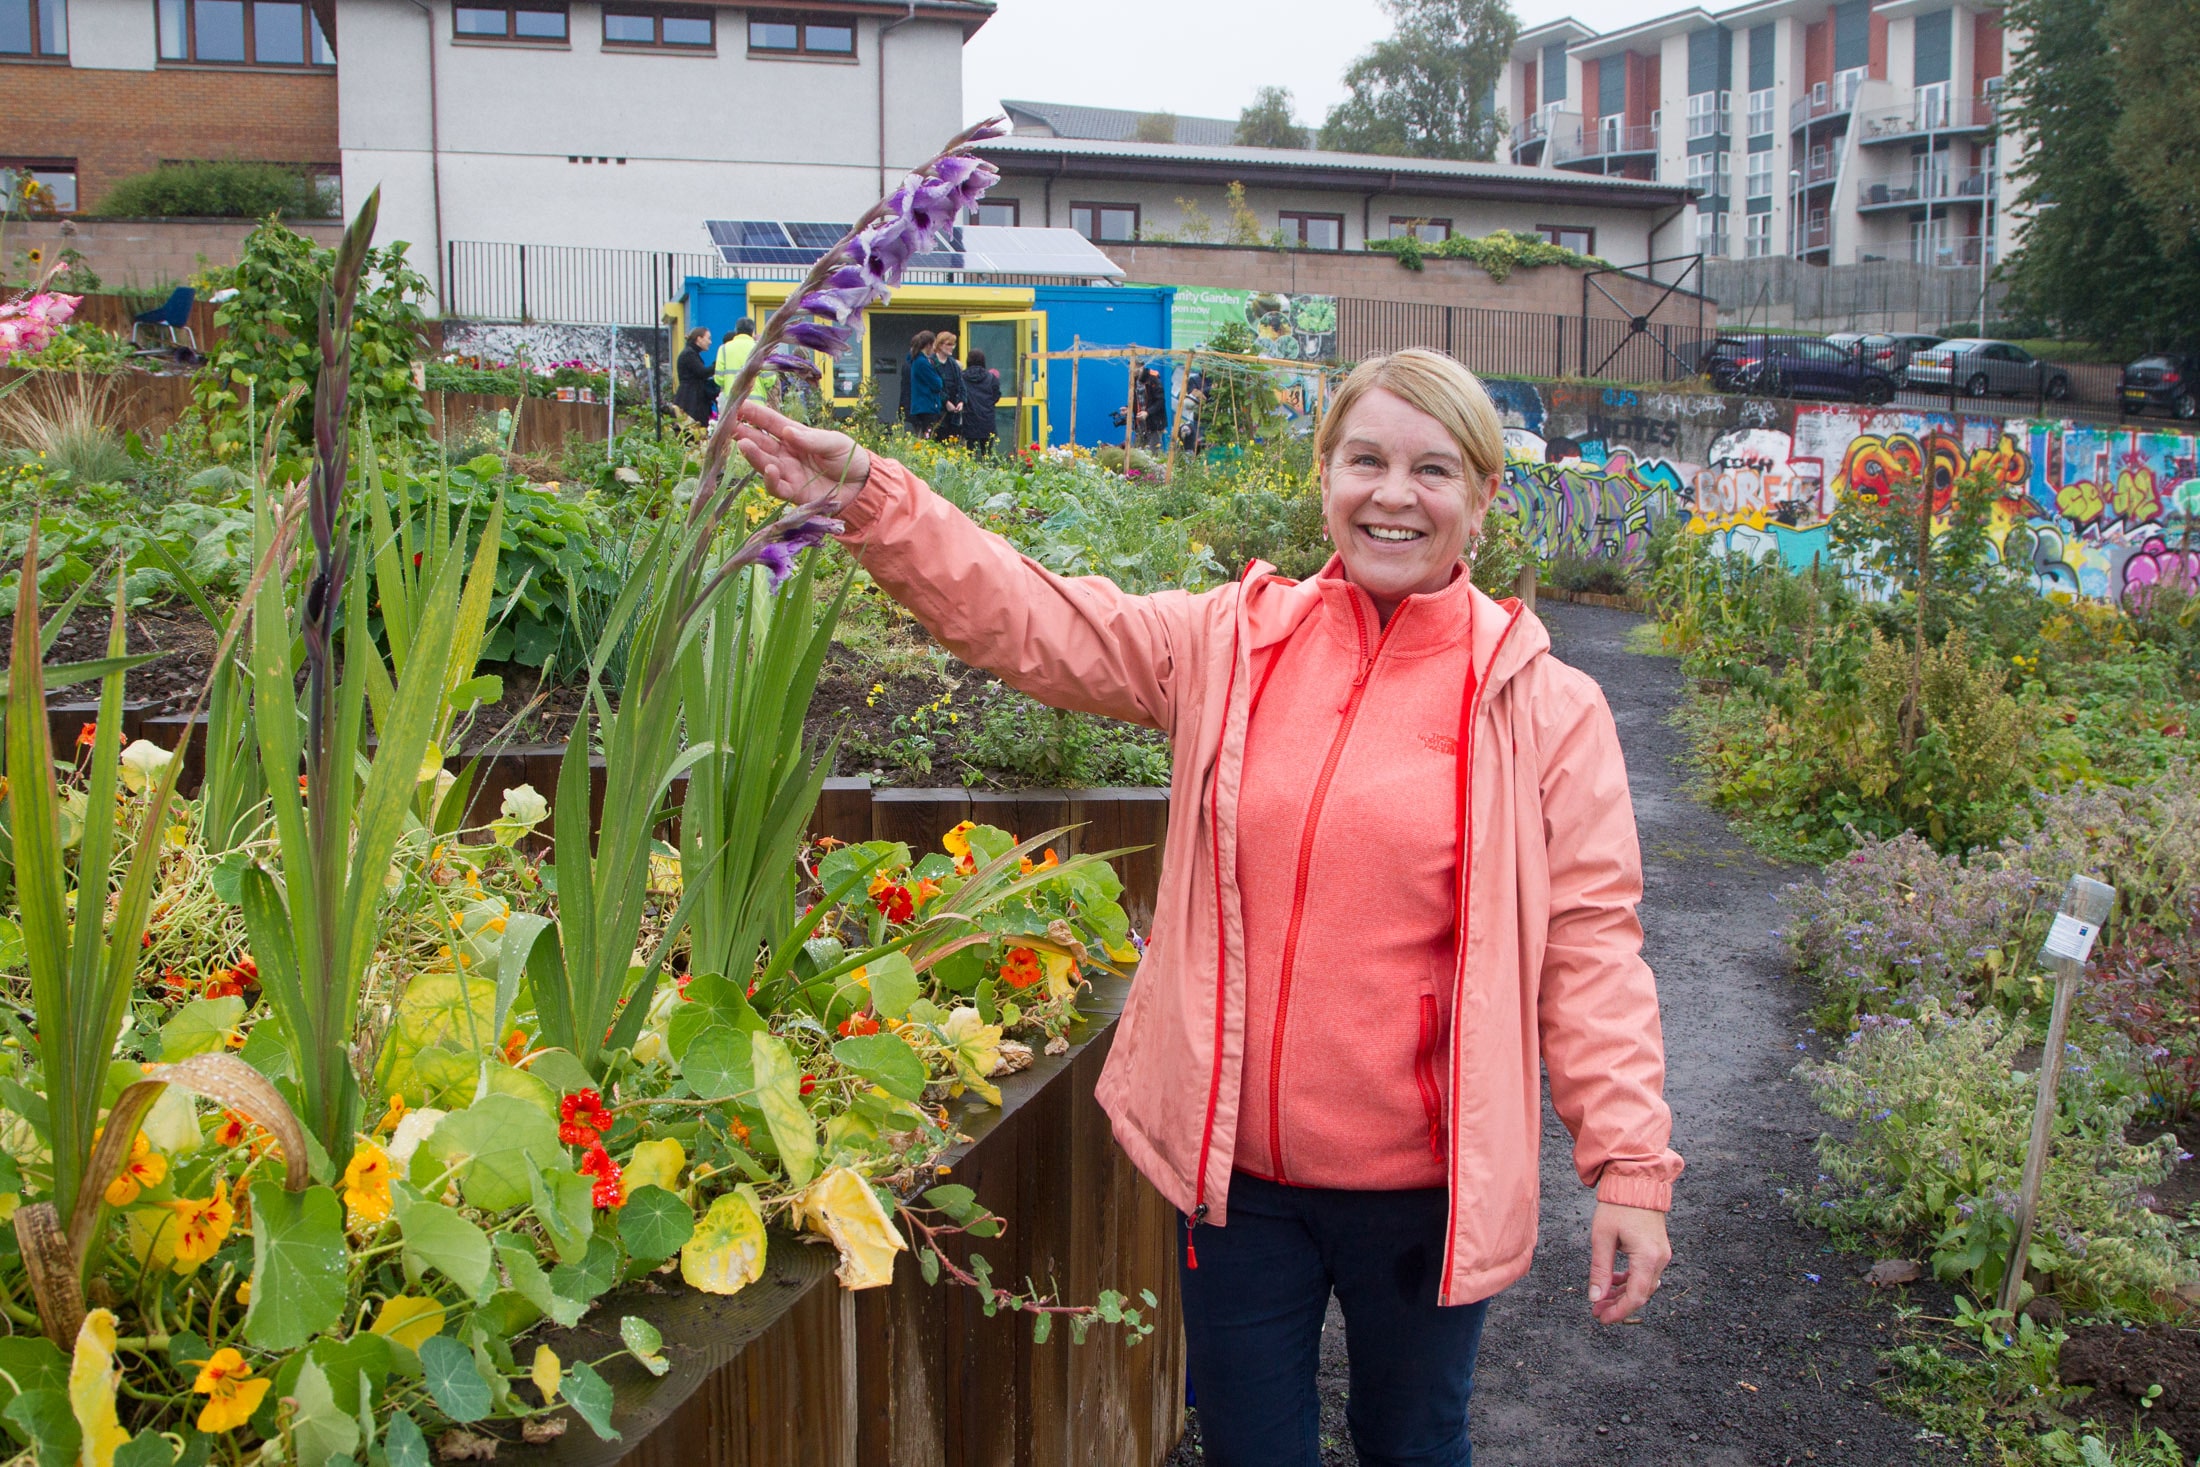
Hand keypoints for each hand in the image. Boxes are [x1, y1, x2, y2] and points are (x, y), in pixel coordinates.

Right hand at [732, 399, 870, 508]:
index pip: (771, 423)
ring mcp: (789, 473)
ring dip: (753, 455)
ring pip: (764, 463)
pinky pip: (777, 487)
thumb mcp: (833, 442)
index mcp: (796, 436)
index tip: (738, 405)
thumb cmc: (849, 458)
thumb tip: (787, 431)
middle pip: (762, 443)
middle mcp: (787, 454)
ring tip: (742, 443)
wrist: (864, 485)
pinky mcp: (795, 492)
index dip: (755, 415)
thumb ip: (811, 439)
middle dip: (745, 433)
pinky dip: (770, 479)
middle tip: (730, 426)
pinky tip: (768, 469)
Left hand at [1587, 1202, 1670, 1324]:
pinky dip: (1630, 1281)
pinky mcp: (1658, 1250)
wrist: (1636, 1182)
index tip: (1601, 1318)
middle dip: (1618, 1305)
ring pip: (1644, 1285)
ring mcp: (1662, 1254)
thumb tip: (1595, 1297)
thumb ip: (1600, 1270)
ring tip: (1602, 1298)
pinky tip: (1614, 1281)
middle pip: (1641, 1294)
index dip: (1619, 1312)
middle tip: (1597, 1311)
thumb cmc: (1617, 1206)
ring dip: (1623, 1294)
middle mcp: (1660, 1259)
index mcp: (1647, 1257)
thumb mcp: (1602, 1238)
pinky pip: (1646, 1273)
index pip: (1635, 1296)